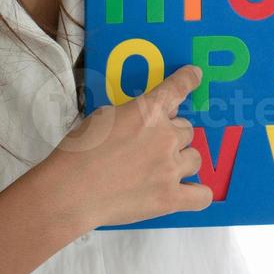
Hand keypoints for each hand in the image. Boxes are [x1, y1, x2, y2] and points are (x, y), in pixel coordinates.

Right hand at [46, 65, 213, 228]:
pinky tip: (185, 190)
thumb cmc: (79, 152)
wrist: (70, 191)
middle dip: (172, 135)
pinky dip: (197, 193)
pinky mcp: (170, 198)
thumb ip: (133, 114)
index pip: (178, 87)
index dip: (189, 79)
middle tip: (151, 146)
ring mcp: (170, 169)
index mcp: (148, 111)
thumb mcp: (103, 117)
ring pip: (195, 158)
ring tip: (162, 168)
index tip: (195, 74)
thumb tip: (148, 120)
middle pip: (187, 129)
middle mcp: (165, 137)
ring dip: (181, 160)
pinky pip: (202, 195)